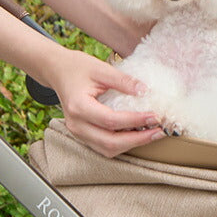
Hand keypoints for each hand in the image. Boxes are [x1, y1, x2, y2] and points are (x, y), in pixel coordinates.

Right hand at [49, 48, 165, 157]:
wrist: (57, 71)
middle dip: (137, 140)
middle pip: (110, 142)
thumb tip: (145, 91)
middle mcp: (76, 125)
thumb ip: (123, 80)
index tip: (155, 116)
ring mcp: (77, 132)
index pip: (111, 121)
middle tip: (159, 131)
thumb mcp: (100, 68)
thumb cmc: (77, 67)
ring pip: (107, 149)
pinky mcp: (82, 134)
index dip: (135, 120)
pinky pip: (103, 146)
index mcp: (78, 107)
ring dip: (131, 145)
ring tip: (152, 135)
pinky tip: (137, 134)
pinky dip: (122, 144)